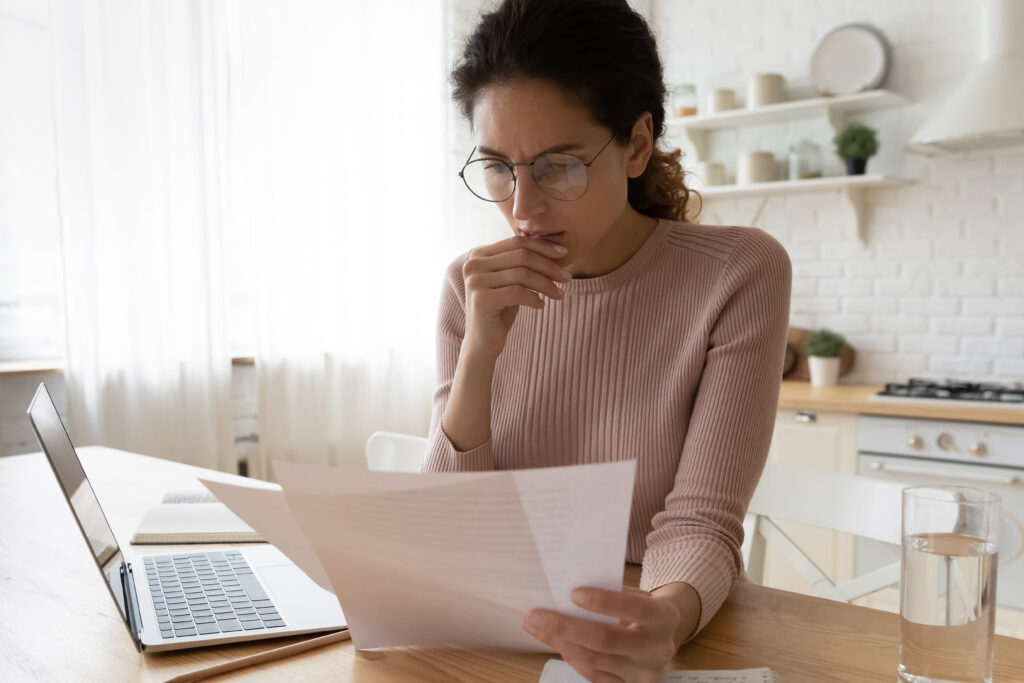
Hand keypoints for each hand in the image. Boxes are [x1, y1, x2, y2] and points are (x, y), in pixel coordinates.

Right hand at [461, 235, 570, 359]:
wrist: (483, 342)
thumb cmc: (500, 309)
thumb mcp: (511, 281)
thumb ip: (521, 262)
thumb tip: (554, 246)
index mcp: (478, 255)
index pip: (516, 242)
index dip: (542, 246)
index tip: (564, 253)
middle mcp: (473, 265)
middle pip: (521, 256)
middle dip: (549, 266)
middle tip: (567, 277)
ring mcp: (475, 282)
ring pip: (522, 274)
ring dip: (546, 284)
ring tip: (559, 294)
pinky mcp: (481, 299)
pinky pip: (518, 293)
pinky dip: (535, 298)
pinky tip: (541, 305)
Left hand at [523, 586, 681, 682]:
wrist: (667, 635)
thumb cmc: (644, 609)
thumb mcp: (638, 595)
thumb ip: (612, 594)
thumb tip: (566, 596)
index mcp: (661, 617)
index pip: (633, 608)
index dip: (603, 601)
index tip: (573, 593)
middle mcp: (656, 649)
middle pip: (606, 640)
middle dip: (565, 627)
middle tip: (536, 616)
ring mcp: (643, 673)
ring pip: (594, 660)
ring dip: (560, 643)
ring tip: (537, 628)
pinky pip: (594, 676)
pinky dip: (573, 658)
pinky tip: (558, 644)